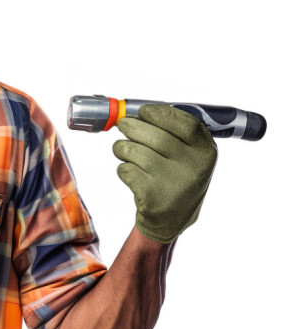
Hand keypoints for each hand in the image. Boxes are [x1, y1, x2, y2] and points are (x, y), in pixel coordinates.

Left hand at [113, 104, 217, 243]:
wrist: (171, 218)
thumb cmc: (175, 177)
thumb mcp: (188, 155)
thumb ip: (173, 132)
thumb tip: (139, 110)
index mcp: (206, 152)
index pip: (186, 124)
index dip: (161, 113)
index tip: (144, 110)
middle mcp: (193, 167)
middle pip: (155, 136)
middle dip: (132, 126)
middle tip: (123, 125)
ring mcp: (173, 183)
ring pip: (135, 151)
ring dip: (122, 147)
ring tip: (123, 150)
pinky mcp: (152, 196)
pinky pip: (126, 170)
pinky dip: (123, 168)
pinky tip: (132, 174)